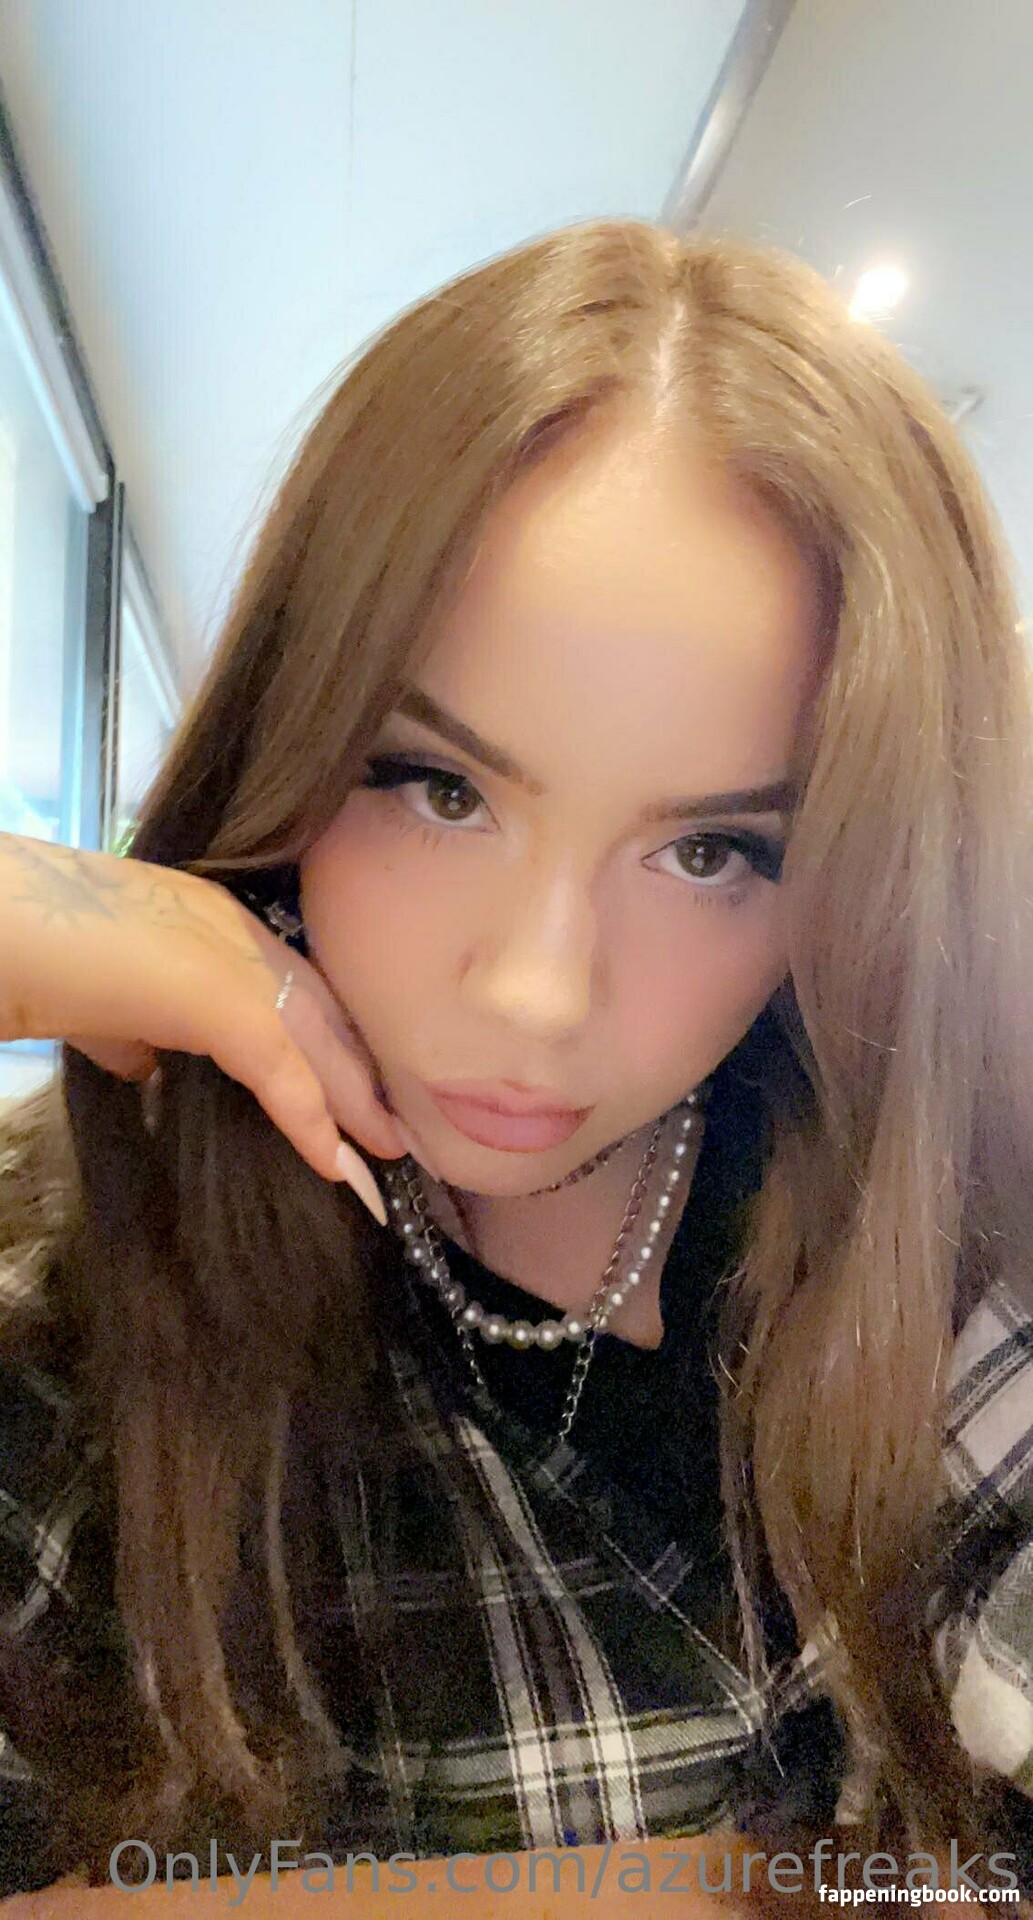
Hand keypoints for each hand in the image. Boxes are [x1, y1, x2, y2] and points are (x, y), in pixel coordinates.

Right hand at [0, 833, 410, 1220]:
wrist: (10, 931)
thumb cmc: (41, 960)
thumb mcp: (105, 1004)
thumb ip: (138, 1034)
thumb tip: (148, 1066)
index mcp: (219, 928)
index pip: (299, 990)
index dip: (331, 1043)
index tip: (355, 1090)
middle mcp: (244, 936)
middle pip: (328, 1014)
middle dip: (363, 1073)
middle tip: (396, 1130)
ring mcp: (240, 962)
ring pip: (322, 1043)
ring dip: (357, 1106)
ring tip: (387, 1160)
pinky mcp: (227, 1003)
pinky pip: (287, 1075)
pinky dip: (315, 1124)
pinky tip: (339, 1168)